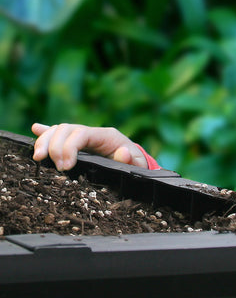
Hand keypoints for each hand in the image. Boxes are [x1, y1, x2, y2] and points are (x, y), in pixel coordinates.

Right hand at [31, 123, 147, 170]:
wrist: (133, 162)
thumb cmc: (134, 163)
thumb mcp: (138, 164)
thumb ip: (132, 160)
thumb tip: (123, 153)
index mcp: (106, 135)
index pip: (81, 133)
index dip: (69, 147)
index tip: (66, 167)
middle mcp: (92, 132)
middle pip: (65, 129)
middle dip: (55, 147)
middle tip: (58, 168)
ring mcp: (81, 136)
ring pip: (57, 130)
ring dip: (44, 141)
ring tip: (38, 158)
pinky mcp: (74, 142)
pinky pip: (57, 133)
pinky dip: (45, 132)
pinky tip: (34, 130)